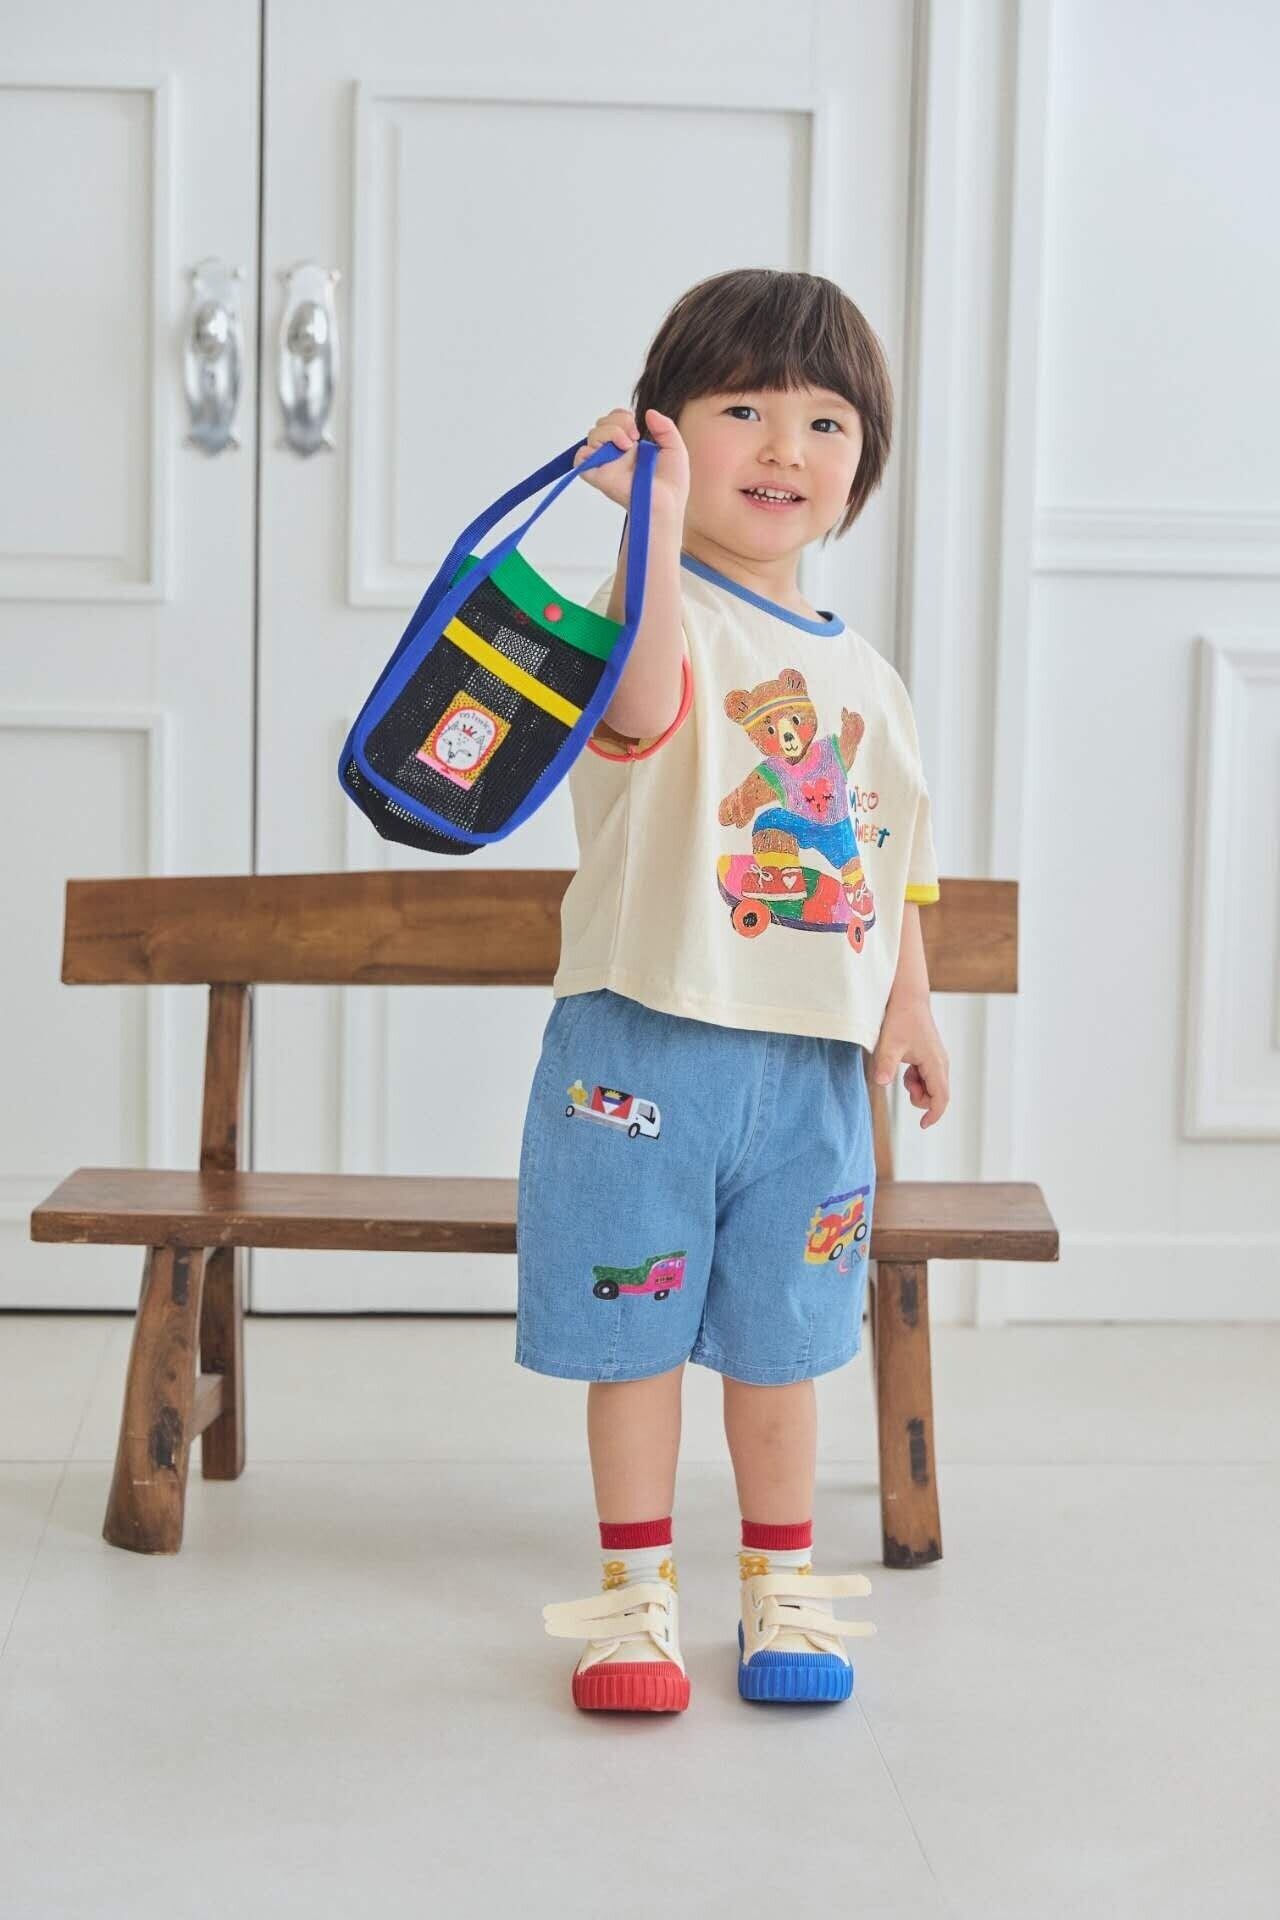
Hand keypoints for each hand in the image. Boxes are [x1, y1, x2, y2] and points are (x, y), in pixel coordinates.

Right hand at [573, 406, 689, 520]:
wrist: (665, 502)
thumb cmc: (671, 483)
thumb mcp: (674, 447)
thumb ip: (665, 427)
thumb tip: (648, 412)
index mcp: (630, 446)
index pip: (615, 420)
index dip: (621, 416)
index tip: (637, 426)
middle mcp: (615, 454)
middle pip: (602, 423)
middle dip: (618, 420)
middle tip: (634, 436)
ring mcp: (605, 464)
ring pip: (592, 434)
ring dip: (610, 431)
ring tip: (627, 446)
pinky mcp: (597, 475)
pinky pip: (580, 457)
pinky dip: (589, 450)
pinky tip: (611, 453)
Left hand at [869, 995, 949, 1128]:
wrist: (907, 997)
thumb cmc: (900, 1018)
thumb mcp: (889, 1044)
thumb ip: (886, 1065)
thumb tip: (881, 1083)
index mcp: (935, 1063)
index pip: (941, 1098)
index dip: (934, 1114)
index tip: (922, 1125)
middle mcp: (941, 1063)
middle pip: (937, 1094)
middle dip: (920, 1098)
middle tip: (904, 1083)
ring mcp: (937, 1059)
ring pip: (930, 1086)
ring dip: (916, 1087)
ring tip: (903, 1071)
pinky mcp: (930, 1055)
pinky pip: (925, 1076)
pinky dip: (914, 1078)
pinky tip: (904, 1066)